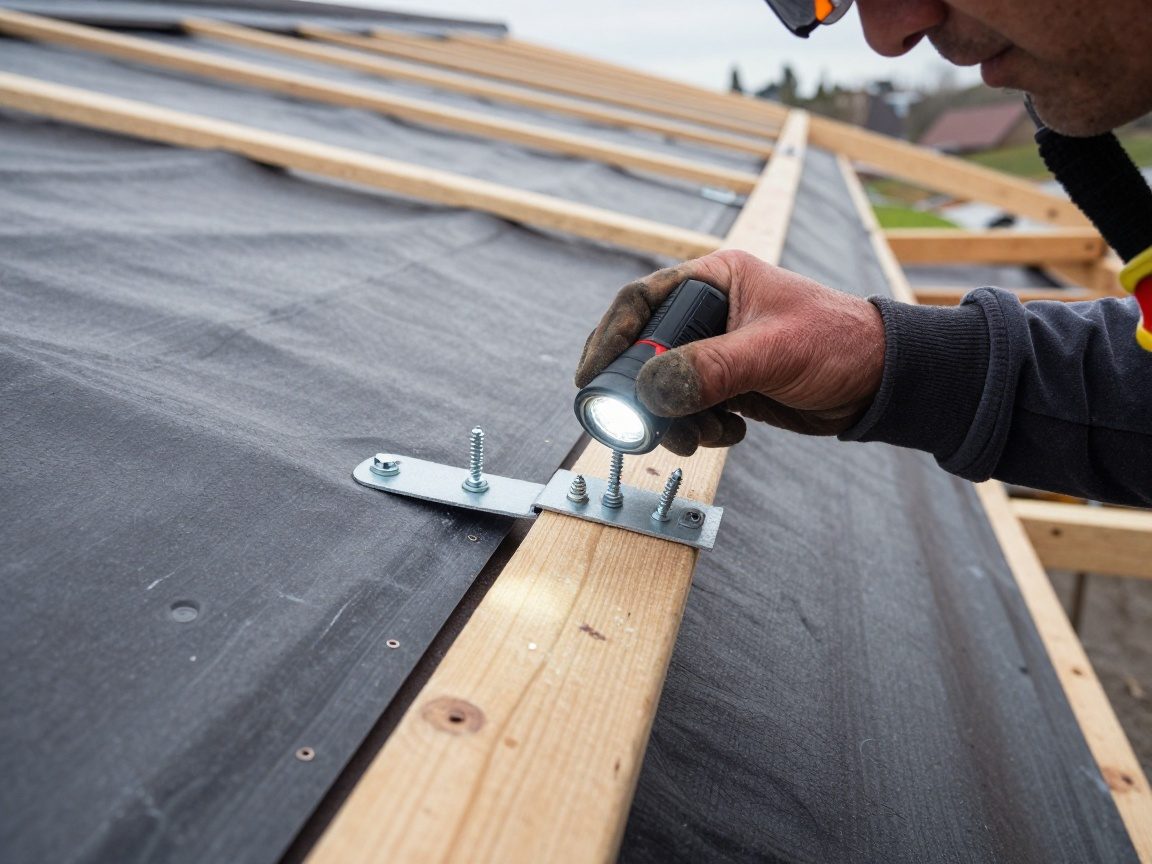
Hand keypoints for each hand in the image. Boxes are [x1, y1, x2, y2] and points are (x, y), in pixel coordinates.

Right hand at [574, 249, 885, 455]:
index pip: (640, 301)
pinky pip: (688, 409)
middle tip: (639, 422)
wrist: (877, 383)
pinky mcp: (724, 384)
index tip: (592, 377)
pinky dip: (699, 428)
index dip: (610, 337)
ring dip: (673, 420)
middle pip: (643, 350)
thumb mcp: (771, 350)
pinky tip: (730, 429)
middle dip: (642, 392)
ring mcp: (714, 351)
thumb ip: (710, 367)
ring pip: (662, 388)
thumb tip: (651, 390)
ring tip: (698, 435)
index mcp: (714, 280)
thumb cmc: (838, 342)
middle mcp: (707, 312)